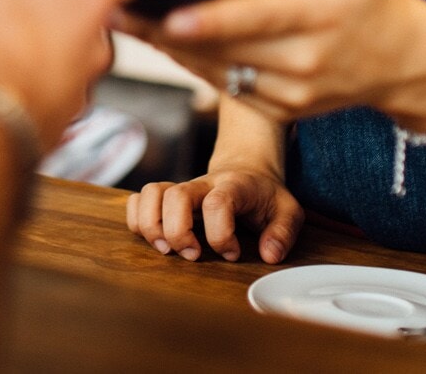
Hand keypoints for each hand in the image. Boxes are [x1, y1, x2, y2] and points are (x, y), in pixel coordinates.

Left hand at [116, 0, 425, 124]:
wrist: (404, 61)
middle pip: (224, 50)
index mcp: (320, 16)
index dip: (211, 20)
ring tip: (126, 23)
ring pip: (218, 74)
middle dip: (165, 32)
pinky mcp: (282, 111)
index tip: (171, 16)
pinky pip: (228, 89)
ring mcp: (291, 93)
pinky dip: (194, 67)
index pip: (257, 19)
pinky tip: (165, 44)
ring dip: (169, 51)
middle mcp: (304, 61)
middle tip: (118, 8)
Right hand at [125, 165, 302, 263]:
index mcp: (234, 186)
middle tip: (192, 255)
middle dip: (178, 232)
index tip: (233, 253)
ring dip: (151, 225)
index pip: (218, 203)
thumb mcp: (288, 210)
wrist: (246, 168)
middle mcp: (202, 184)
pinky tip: (155, 238)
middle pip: (176, 195)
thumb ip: (283, 232)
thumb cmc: (265, 195)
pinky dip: (137, 219)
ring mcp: (182, 189)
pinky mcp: (166, 197)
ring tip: (166, 249)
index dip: (221, 235)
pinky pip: (138, 199)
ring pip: (150, 192)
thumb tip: (268, 255)